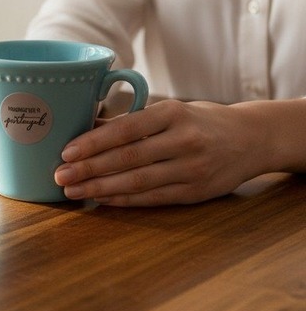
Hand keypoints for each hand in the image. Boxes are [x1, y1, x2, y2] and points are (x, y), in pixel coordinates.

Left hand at [54, 99, 259, 205]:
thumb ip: (129, 121)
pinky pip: (153, 198)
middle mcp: (184, 140)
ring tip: (73, 190)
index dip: (94, 142)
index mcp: (172, 113)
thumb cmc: (198, 120)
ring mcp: (193, 168)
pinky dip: (124, 199)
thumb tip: (83, 126)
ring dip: (101, 188)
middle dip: (89, 168)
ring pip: (139, 181)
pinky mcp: (197, 192)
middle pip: (129, 158)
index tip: (66, 152)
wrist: (251, 138)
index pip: (126, 129)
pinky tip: (101, 198)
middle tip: (60, 175)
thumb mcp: (168, 111)